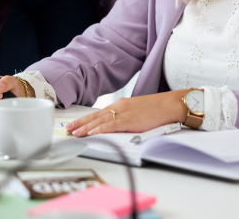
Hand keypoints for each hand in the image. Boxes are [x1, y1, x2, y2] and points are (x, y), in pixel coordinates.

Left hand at [66, 90, 190, 136]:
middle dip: (81, 123)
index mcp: (121, 105)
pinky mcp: (129, 120)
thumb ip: (126, 117)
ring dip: (86, 127)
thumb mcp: (137, 111)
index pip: (99, 113)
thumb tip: (116, 126)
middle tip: (68, 129)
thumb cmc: (157, 109)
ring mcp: (124, 113)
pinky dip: (100, 129)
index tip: (75, 123)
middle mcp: (119, 107)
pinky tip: (92, 133)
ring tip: (75, 132)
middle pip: (96, 116)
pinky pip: (111, 125)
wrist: (169, 105)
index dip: (86, 119)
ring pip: (100, 121)